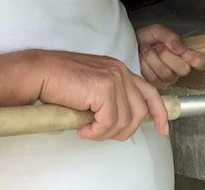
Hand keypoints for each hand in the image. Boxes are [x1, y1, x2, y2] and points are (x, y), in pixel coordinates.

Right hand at [35, 50, 168, 139]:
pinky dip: (96, 132)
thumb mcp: (93, 88)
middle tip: (103, 133)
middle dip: (124, 130)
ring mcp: (114, 79)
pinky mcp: (104, 88)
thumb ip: (110, 98)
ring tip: (88, 129)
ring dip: (106, 132)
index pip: (150, 92)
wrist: (41, 73)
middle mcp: (121, 72)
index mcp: (120, 71)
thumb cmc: (60, 82)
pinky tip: (83, 128)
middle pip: (140, 112)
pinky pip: (109, 122)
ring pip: (125, 120)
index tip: (163, 129)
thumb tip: (120, 122)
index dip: (159, 112)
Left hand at [136, 24, 204, 87]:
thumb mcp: (158, 30)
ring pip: (166, 73)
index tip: (184, 51)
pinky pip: (153, 78)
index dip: (196, 59)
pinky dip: (146, 65)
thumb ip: (171, 37)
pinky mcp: (155, 85)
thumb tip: (180, 49)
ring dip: (153, 58)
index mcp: (186, 55)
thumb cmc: (147, 37)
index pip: (202, 62)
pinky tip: (143, 59)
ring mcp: (168, 79)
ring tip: (148, 50)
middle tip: (159, 46)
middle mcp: (179, 69)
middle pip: (183, 69)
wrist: (129, 44)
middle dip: (168, 55)